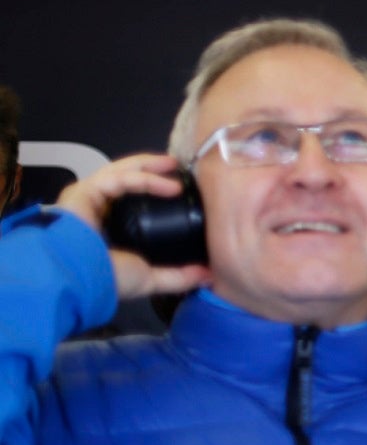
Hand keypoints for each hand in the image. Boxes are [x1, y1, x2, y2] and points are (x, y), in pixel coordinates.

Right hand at [54, 153, 209, 302]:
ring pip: (119, 172)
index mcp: (110, 226)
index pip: (133, 198)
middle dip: (153, 170)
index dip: (156, 189)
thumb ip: (178, 276)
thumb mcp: (150, 278)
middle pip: (126, 179)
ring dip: (149, 166)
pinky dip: (144, 179)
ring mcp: (88, 198)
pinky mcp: (83, 191)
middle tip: (179, 169)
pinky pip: (116, 178)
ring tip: (174, 166)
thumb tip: (207, 275)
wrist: (82, 277)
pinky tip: (169, 185)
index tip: (180, 188)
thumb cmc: (106, 278)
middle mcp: (98, 209)